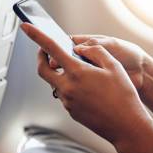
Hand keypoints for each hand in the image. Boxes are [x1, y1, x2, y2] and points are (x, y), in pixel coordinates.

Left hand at [20, 23, 152, 145]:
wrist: (126, 126)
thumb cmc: (123, 95)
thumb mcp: (113, 65)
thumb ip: (94, 51)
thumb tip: (80, 48)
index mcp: (77, 72)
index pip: (51, 49)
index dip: (36, 35)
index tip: (25, 26)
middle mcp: (67, 88)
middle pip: (42, 69)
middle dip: (40, 57)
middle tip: (45, 51)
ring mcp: (68, 102)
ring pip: (55, 83)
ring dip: (60, 74)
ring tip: (80, 71)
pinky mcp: (71, 112)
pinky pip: (65, 95)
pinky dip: (70, 87)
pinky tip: (88, 89)